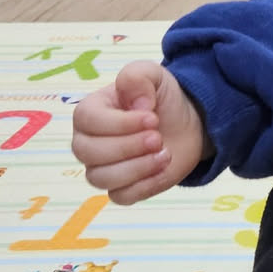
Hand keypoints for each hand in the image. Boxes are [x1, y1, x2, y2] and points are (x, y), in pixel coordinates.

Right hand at [71, 60, 205, 205]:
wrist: (184, 123)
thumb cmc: (161, 98)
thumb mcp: (153, 75)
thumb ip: (138, 76)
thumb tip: (137, 103)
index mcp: (89, 112)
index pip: (88, 121)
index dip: (121, 123)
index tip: (152, 117)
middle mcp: (88, 142)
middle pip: (89, 152)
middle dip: (128, 146)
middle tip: (158, 137)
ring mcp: (102, 168)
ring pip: (101, 178)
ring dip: (137, 168)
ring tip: (164, 153)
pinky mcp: (121, 188)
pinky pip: (120, 196)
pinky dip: (145, 186)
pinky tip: (163, 168)